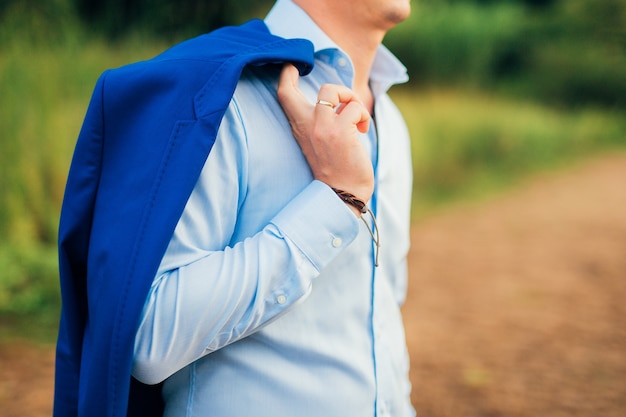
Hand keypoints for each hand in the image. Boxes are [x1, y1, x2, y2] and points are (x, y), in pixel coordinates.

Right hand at [277, 64, 374, 208]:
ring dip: (351, 99)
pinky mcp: (340, 131)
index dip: (285, 76)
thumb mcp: (320, 142)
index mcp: (299, 128)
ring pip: (332, 90)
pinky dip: (363, 115)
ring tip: (357, 118)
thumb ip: (322, 121)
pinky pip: (355, 107)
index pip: (284, 97)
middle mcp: (306, 125)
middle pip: (296, 90)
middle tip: (333, 90)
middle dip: (314, 80)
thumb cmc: (336, 169)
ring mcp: (322, 127)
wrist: (342, 194)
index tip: (291, 67)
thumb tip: (342, 100)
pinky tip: (363, 130)